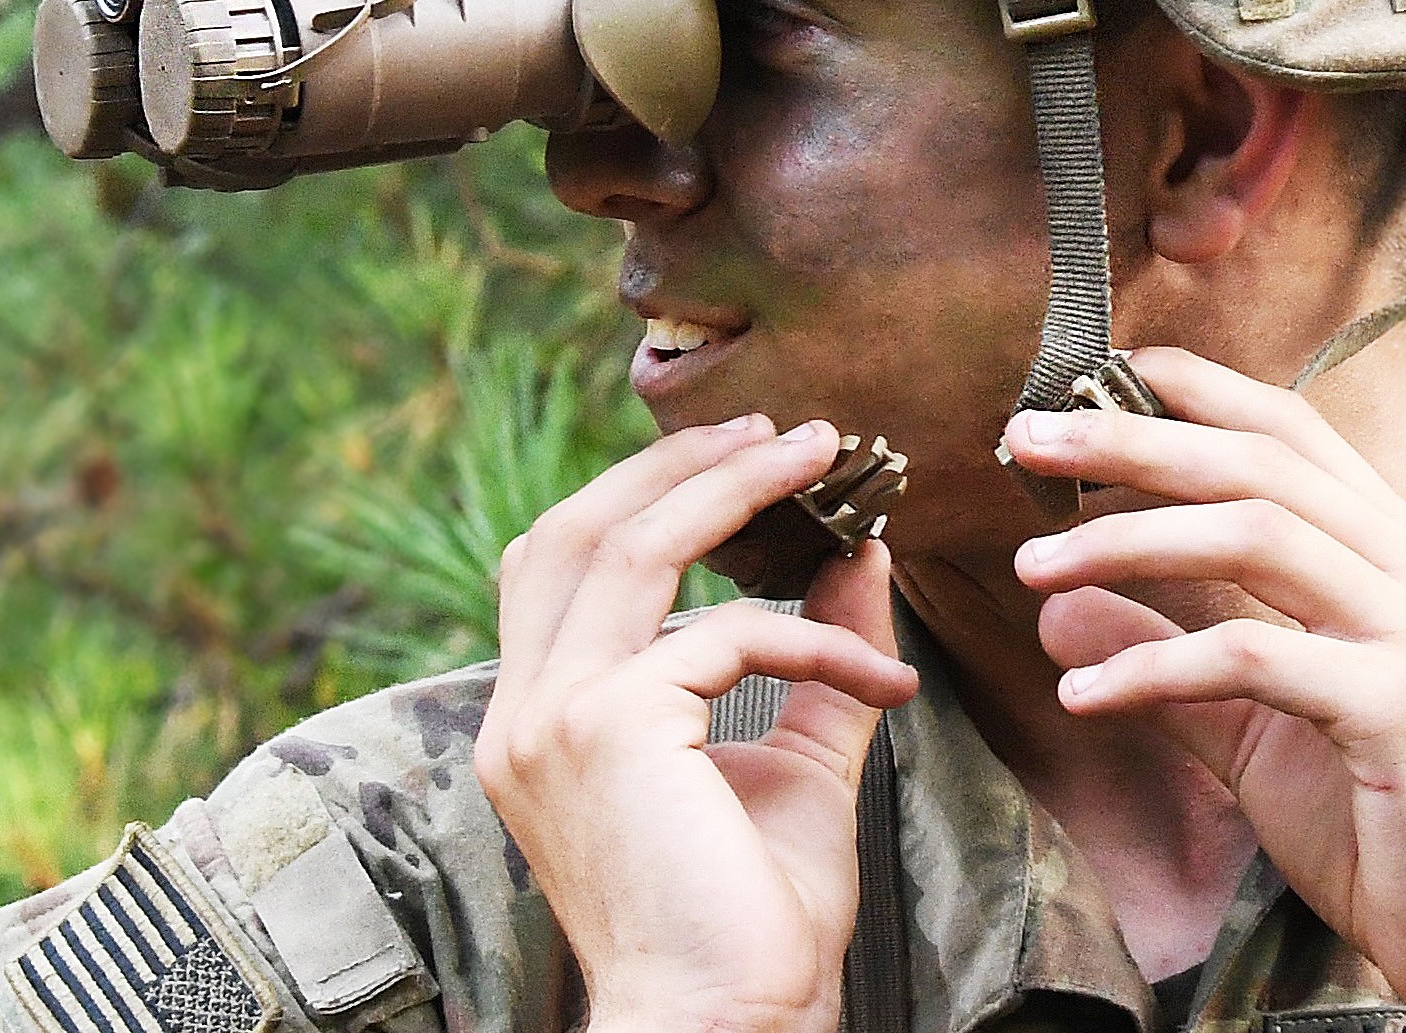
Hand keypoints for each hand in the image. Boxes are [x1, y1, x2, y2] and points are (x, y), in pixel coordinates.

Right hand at [473, 414, 918, 1032]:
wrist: (729, 1027)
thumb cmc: (750, 920)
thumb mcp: (791, 764)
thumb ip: (816, 658)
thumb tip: (858, 555)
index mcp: (539, 719)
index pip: (557, 566)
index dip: (640, 498)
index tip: (736, 463)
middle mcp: (523, 710)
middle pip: (574, 529)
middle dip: (677, 468)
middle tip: (779, 432)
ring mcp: (550, 715)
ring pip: (626, 546)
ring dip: (728, 489)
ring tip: (815, 457)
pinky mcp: (603, 727)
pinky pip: (723, 636)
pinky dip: (811, 636)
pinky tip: (882, 674)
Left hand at [1007, 348, 1405, 1032]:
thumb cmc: (1381, 820)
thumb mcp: (1248, 725)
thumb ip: (1161, 655)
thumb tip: (1057, 607)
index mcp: (1391, 551)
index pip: (1285, 430)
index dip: (1185, 390)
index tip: (1081, 380)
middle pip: (1254, 463)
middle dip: (1127, 440)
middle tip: (1023, 439)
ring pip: (1253, 535)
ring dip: (1124, 540)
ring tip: (1030, 568)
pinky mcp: (1401, 709)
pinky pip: (1251, 657)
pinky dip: (1152, 665)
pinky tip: (1080, 696)